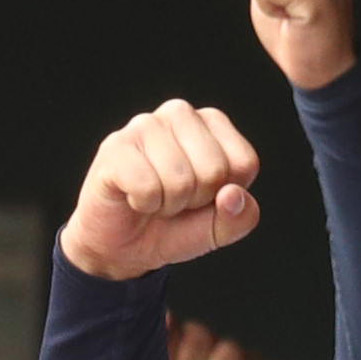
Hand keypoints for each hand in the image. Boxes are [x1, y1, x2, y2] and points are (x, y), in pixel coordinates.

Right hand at [62, 99, 263, 283]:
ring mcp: (145, 124)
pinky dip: (143, 204)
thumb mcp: (219, 228)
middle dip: (196, 201)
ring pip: (180, 180)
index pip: (244, 163)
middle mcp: (180, 113)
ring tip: (155, 198)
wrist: (122, 246)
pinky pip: (147, 187)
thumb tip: (232, 196)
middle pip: (214, 171)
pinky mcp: (116, 146)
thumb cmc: (172, 226)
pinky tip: (133, 196)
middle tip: (174, 200)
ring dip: (167, 204)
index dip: (225, 195)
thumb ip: (241, 216)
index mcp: (212, 123)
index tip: (203, 197)